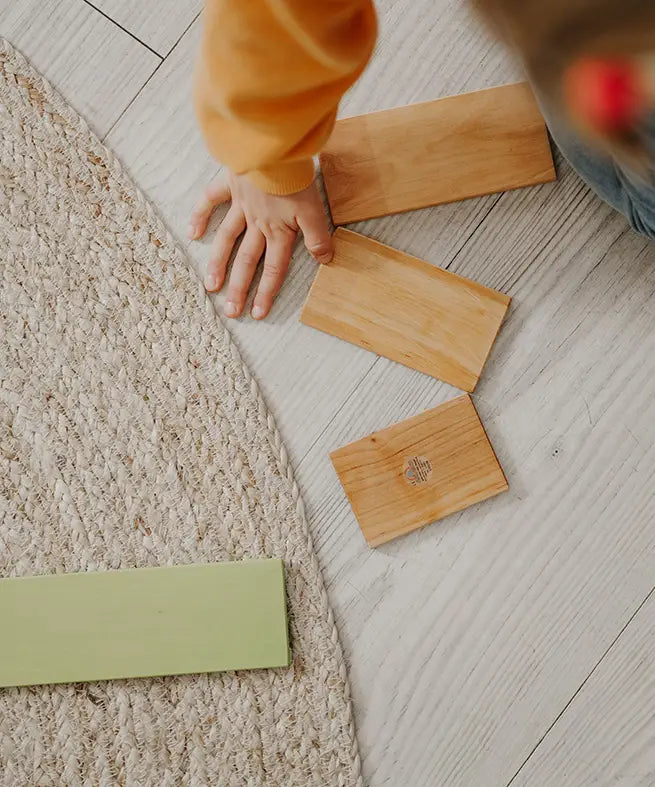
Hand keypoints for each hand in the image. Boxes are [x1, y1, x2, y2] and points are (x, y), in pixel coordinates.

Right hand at [188, 170, 332, 318]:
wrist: (273, 146)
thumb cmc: (295, 176)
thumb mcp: (314, 209)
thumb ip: (317, 237)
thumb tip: (325, 260)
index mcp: (278, 231)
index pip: (273, 269)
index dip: (266, 293)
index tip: (256, 314)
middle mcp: (258, 223)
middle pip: (247, 261)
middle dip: (238, 288)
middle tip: (229, 311)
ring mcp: (241, 205)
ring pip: (227, 239)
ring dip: (218, 263)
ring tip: (210, 285)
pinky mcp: (230, 183)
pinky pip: (211, 200)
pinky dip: (201, 215)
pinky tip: (192, 232)